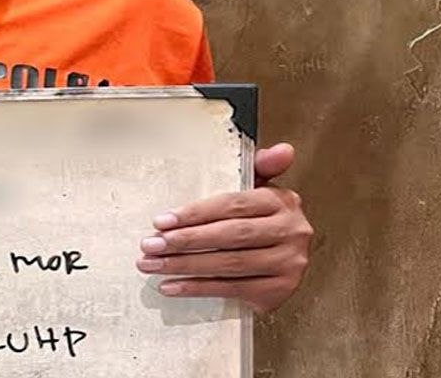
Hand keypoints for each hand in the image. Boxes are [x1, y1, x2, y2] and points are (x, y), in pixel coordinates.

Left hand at [135, 143, 312, 312]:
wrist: (286, 257)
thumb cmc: (260, 219)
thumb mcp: (258, 188)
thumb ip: (259, 167)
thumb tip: (282, 150)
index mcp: (281, 202)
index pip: (232, 206)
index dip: (194, 214)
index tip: (160, 221)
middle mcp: (290, 232)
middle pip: (230, 236)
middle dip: (185, 241)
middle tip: (150, 245)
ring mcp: (288, 264)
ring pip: (229, 265)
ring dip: (185, 266)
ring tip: (152, 265)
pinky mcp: (280, 291)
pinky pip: (231, 289)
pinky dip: (198, 288)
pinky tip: (171, 286)